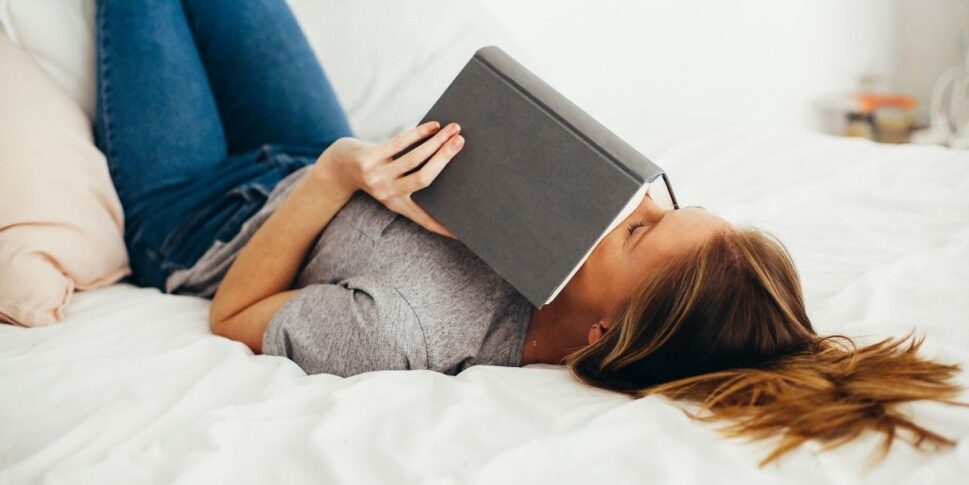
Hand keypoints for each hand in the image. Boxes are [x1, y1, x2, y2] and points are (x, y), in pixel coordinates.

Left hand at [312, 121, 463, 237]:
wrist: (337, 167)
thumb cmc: (374, 173)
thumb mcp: (392, 186)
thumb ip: (414, 181)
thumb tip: (445, 161)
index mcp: (397, 205)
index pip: (424, 219)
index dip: (443, 227)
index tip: (461, 234)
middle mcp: (387, 194)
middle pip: (424, 179)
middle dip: (445, 159)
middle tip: (461, 142)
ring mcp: (376, 176)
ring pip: (414, 158)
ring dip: (436, 142)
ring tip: (453, 130)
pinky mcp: (368, 158)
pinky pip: (399, 143)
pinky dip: (418, 133)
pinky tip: (433, 126)